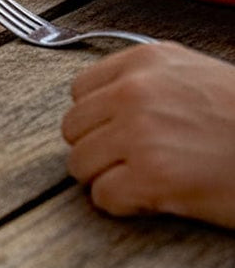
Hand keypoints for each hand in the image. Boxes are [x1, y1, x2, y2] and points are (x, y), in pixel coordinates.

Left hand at [62, 42, 234, 228]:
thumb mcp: (195, 75)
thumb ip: (147, 80)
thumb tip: (105, 102)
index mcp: (144, 62)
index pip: (80, 90)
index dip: (96, 118)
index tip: (112, 132)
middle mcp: (134, 91)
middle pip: (73, 127)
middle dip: (95, 148)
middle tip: (124, 163)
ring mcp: (139, 133)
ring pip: (80, 162)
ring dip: (104, 178)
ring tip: (137, 182)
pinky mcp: (152, 176)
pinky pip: (104, 196)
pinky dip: (121, 205)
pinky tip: (148, 202)